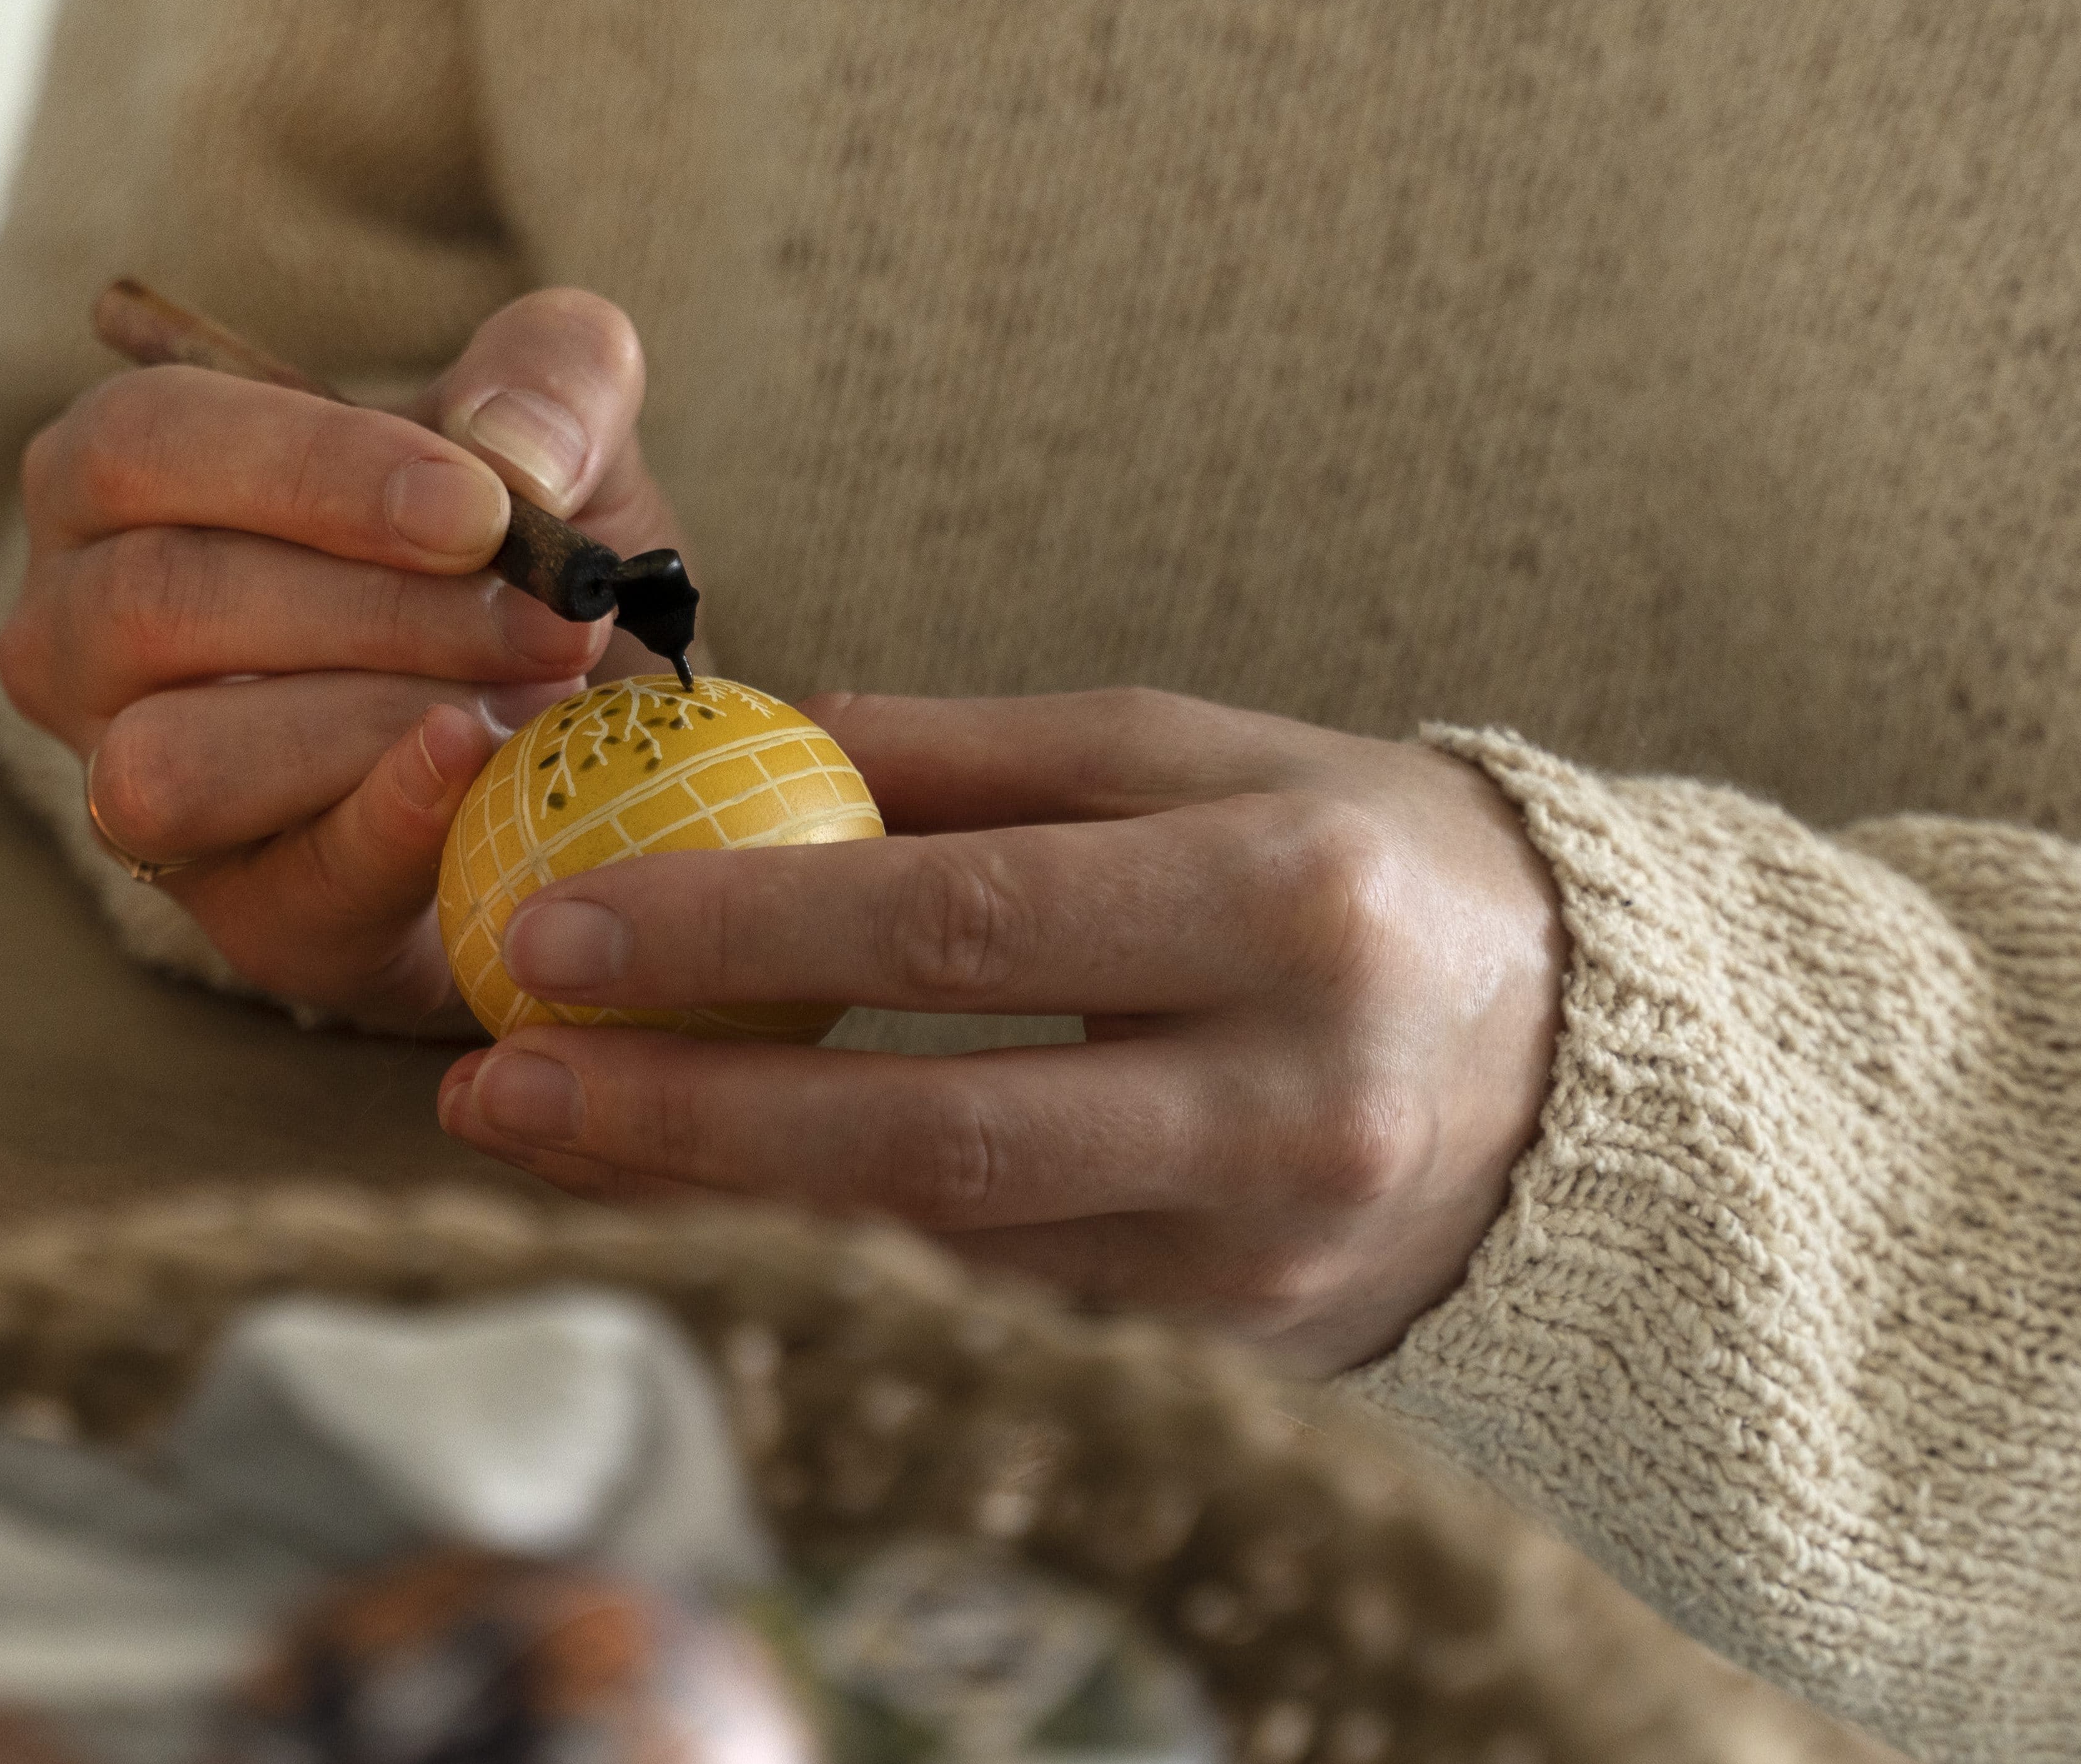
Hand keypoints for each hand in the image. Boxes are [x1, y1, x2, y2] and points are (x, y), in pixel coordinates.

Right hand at [0, 289, 686, 1032]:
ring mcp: (124, 787)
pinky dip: (384, 827)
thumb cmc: (511, 557)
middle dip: (379, 607)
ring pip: (172, 758)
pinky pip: (276, 886)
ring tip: (527, 698)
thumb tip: (512, 448)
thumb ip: (553, 374)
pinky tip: (476, 771)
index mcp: (114, 474)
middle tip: (550, 617)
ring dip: (370, 723)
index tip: (478, 508)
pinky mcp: (232, 913)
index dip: (311, 469)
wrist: (570, 743)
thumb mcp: (555, 432)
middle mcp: (74, 630)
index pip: (146, 441)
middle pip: (160, 599)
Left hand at [432, 689, 1564, 1371]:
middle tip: (499, 1075)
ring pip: (942, 1246)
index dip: (748, 933)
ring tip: (544, 1134)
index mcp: (1283, 900)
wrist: (1581, 1059)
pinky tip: (690, 1199)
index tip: (559, 923)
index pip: (968, 926)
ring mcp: (1264, 1253)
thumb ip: (975, 756)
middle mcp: (1286, 1096)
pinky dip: (828, 1252)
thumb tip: (739, 728)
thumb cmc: (1352, 859)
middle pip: (936, 1131)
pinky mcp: (1236, 1352)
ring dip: (720, 1197)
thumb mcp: (1194, 753)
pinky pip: (992, 1306)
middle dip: (690, 1111)